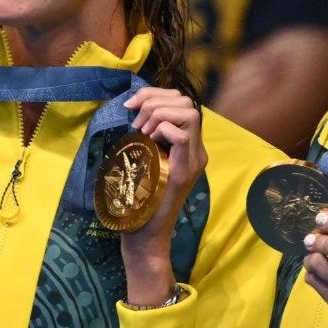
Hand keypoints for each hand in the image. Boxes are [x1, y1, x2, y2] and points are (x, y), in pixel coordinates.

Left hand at [117, 87, 206, 304]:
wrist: (145, 233)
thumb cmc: (138, 196)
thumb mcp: (142, 156)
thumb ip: (146, 135)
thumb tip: (132, 108)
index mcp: (188, 145)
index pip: (182, 102)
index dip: (154, 95)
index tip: (130, 107)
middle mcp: (196, 150)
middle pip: (187, 103)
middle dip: (155, 101)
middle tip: (136, 122)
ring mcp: (193, 161)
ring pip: (190, 113)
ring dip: (158, 115)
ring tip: (142, 132)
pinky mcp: (183, 172)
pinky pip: (182, 136)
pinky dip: (162, 130)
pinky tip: (149, 142)